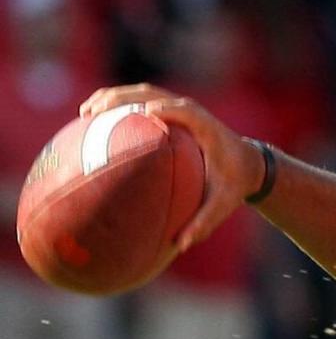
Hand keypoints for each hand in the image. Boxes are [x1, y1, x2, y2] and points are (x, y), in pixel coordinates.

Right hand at [79, 83, 264, 251]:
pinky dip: (119, 106)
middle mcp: (192, 112)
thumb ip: (206, 222)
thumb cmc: (234, 184)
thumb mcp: (224, 204)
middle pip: (154, 95)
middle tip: (93, 112)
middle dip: (123, 99)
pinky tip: (95, 120)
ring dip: (114, 97)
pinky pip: (142, 102)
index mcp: (206, 128)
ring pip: (144, 93)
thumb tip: (182, 245)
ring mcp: (180, 109)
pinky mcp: (172, 112)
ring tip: (86, 112)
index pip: (185, 111)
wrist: (247, 165)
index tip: (144, 113)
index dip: (166, 109)